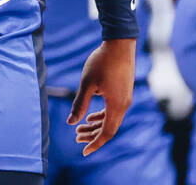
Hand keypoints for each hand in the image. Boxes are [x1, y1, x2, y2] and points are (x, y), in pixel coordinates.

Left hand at [69, 38, 135, 154]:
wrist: (119, 45)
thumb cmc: (102, 62)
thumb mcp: (86, 84)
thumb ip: (79, 104)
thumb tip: (71, 122)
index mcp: (116, 106)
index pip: (107, 132)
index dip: (95, 143)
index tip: (84, 152)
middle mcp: (123, 105)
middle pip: (109, 128)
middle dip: (92, 135)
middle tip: (76, 138)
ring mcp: (125, 99)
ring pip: (111, 119)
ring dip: (95, 125)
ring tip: (78, 129)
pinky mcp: (123, 92)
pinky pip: (113, 111)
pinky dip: (101, 116)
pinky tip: (90, 116)